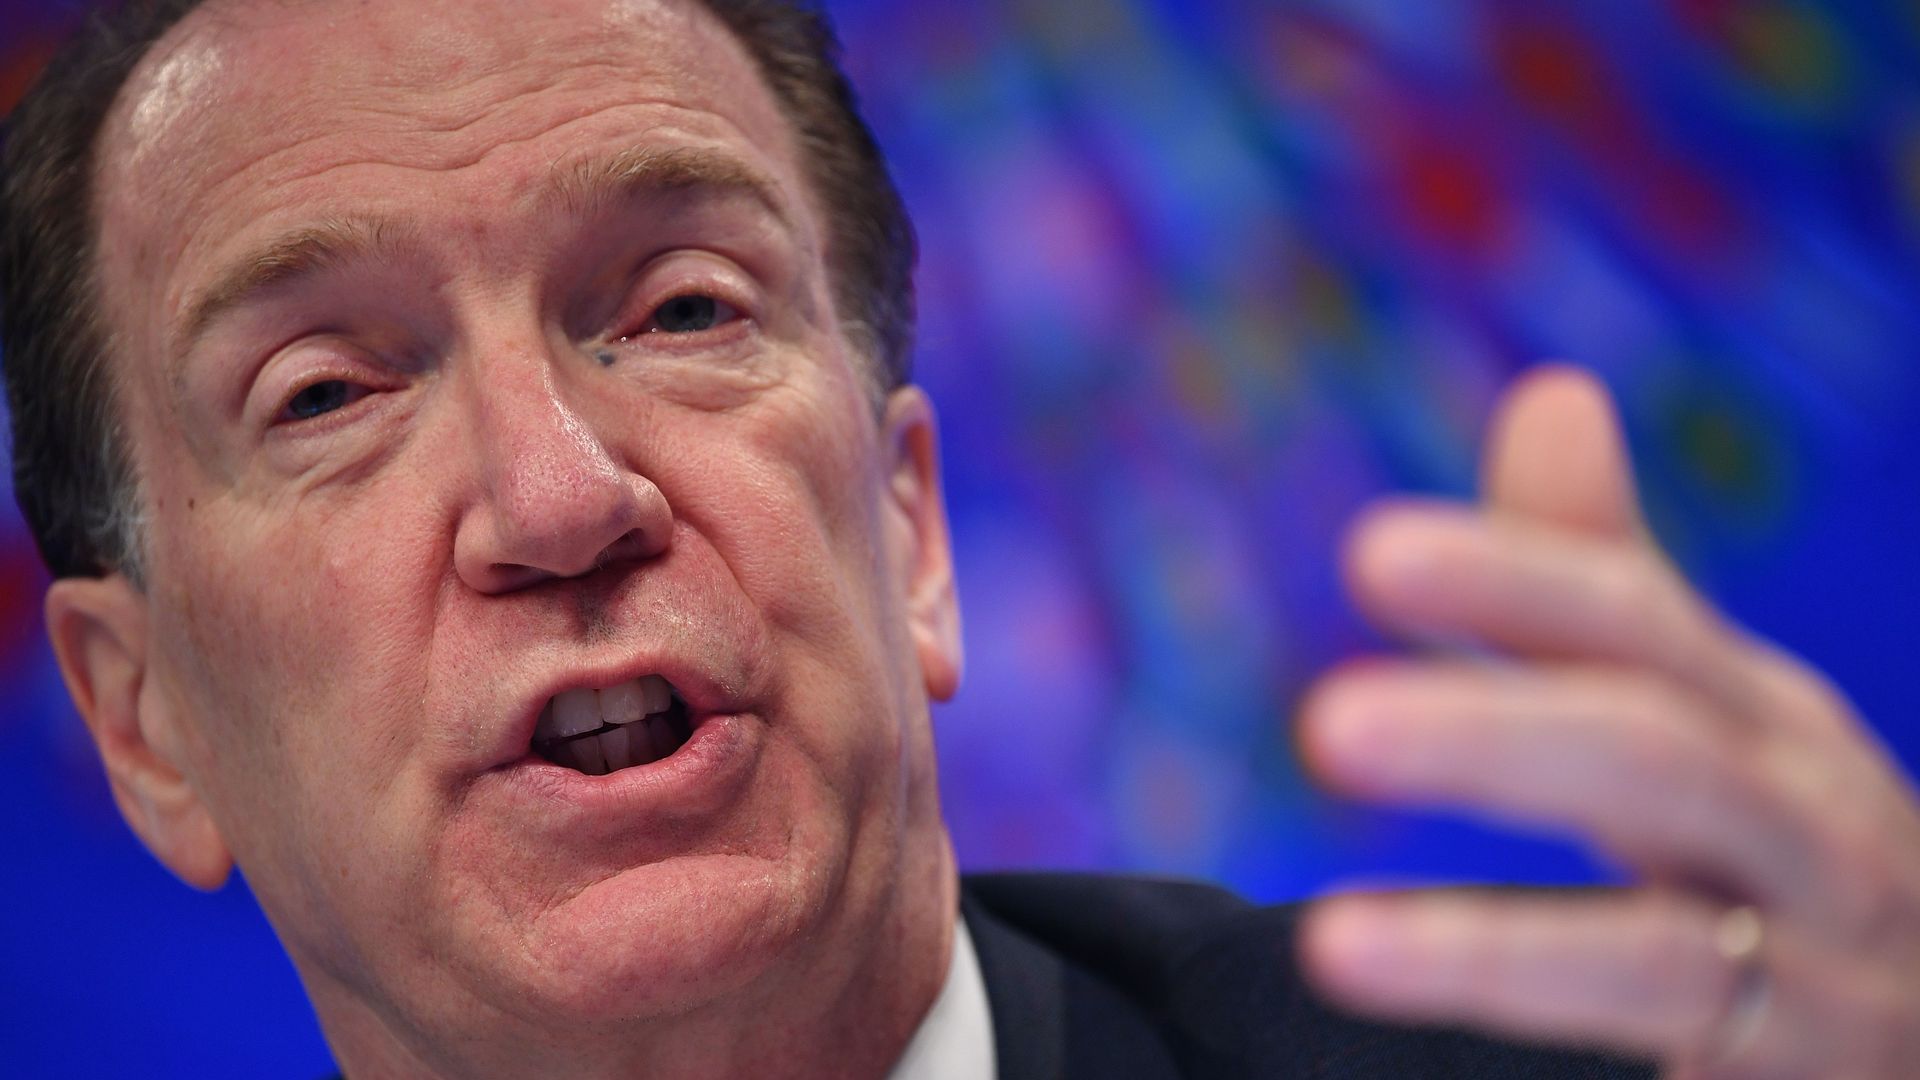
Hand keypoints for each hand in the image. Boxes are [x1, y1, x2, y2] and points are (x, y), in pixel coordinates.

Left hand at [1296, 366, 1919, 1077]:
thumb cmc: (1794, 848)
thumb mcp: (1709, 707)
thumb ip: (1599, 575)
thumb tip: (1547, 390)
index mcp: (1759, 722)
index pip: (1637, 623)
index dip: (1517, 579)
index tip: (1374, 554)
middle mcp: (1802, 836)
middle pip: (1658, 765)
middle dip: (1497, 742)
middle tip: (1330, 727)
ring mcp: (1816, 985)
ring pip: (1658, 962)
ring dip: (1491, 952)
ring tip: (1331, 946)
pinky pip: (1679, 1074)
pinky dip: (1561, 1072)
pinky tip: (1419, 1070)